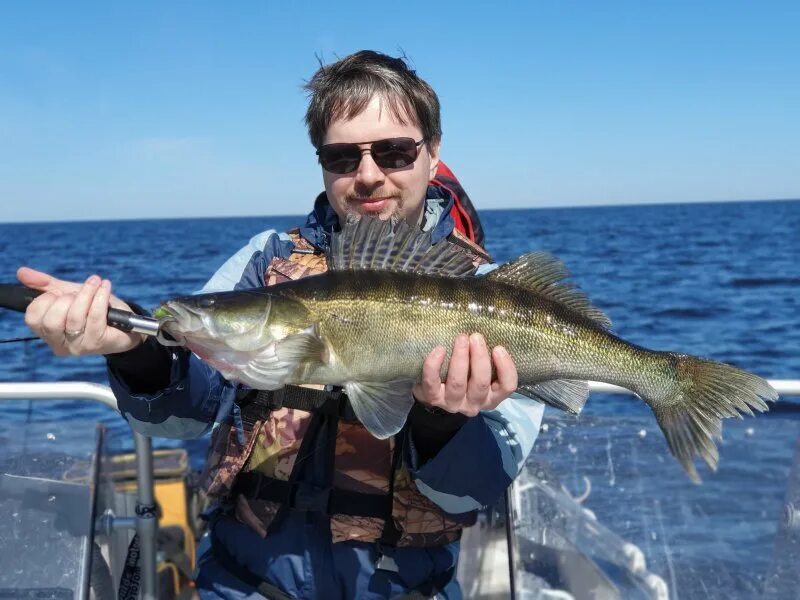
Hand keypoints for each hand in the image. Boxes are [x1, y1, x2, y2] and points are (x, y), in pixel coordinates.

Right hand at [17, 266, 144, 355]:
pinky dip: (100, 297)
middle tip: (77, 292)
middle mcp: (60, 343)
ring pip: (74, 317)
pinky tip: (105, 287)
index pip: (32, 318)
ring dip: (86, 294)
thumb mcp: (68, 293)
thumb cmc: (93, 309)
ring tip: (96, 283)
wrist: (126, 323)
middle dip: (65, 299)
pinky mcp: (99, 343)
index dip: (44, 300)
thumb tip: (22, 272)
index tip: (59, 292)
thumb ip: (45, 285)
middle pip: (51, 321)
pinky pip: (95, 316)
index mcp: (47, 332)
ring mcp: (79, 346)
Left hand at [412, 333, 517, 416]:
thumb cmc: (465, 375)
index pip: (507, 387)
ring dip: (460, 358)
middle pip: (481, 383)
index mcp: (491, 396)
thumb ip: (485, 358)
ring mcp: (453, 403)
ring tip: (461, 338)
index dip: (506, 368)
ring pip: (458, 383)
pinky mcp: (433, 399)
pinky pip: (433, 382)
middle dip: (479, 358)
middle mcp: (474, 403)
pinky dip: (434, 365)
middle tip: (476, 337)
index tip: (498, 348)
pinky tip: (439, 349)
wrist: (435, 393)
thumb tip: (487, 331)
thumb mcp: (479, 371)